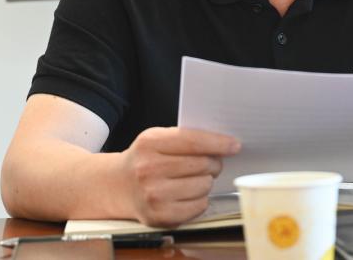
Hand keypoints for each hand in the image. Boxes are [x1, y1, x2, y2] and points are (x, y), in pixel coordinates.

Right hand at [117, 127, 240, 226]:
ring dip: (205, 182)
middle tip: (208, 163)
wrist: (118, 185)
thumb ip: (186, 137)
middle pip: (203, 164)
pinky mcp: (159, 216)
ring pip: (204, 185)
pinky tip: (187, 194)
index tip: (234, 145)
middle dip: (213, 163)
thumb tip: (224, 143)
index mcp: (150, 143)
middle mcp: (149, 169)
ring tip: (191, 179)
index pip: (193, 141)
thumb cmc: (145, 159)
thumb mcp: (157, 138)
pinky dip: (200, 200)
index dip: (218, 143)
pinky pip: (199, 206)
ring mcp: (153, 194)